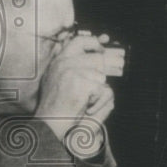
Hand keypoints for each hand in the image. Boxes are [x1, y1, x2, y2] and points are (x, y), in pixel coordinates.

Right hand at [35, 33, 115, 152]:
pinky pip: (102, 90)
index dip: (94, 43)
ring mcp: (72, 71)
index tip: (103, 48)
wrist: (49, 125)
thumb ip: (68, 67)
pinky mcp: (80, 82)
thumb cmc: (53, 109)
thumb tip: (92, 54)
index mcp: (58, 62)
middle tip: (117, 68)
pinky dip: (99, 102)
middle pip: (97, 58)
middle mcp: (63, 63)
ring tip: (86, 103)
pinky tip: (86, 109)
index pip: (79, 41)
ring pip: (101, 77)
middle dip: (110, 66)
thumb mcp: (55, 82)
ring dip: (98, 94)